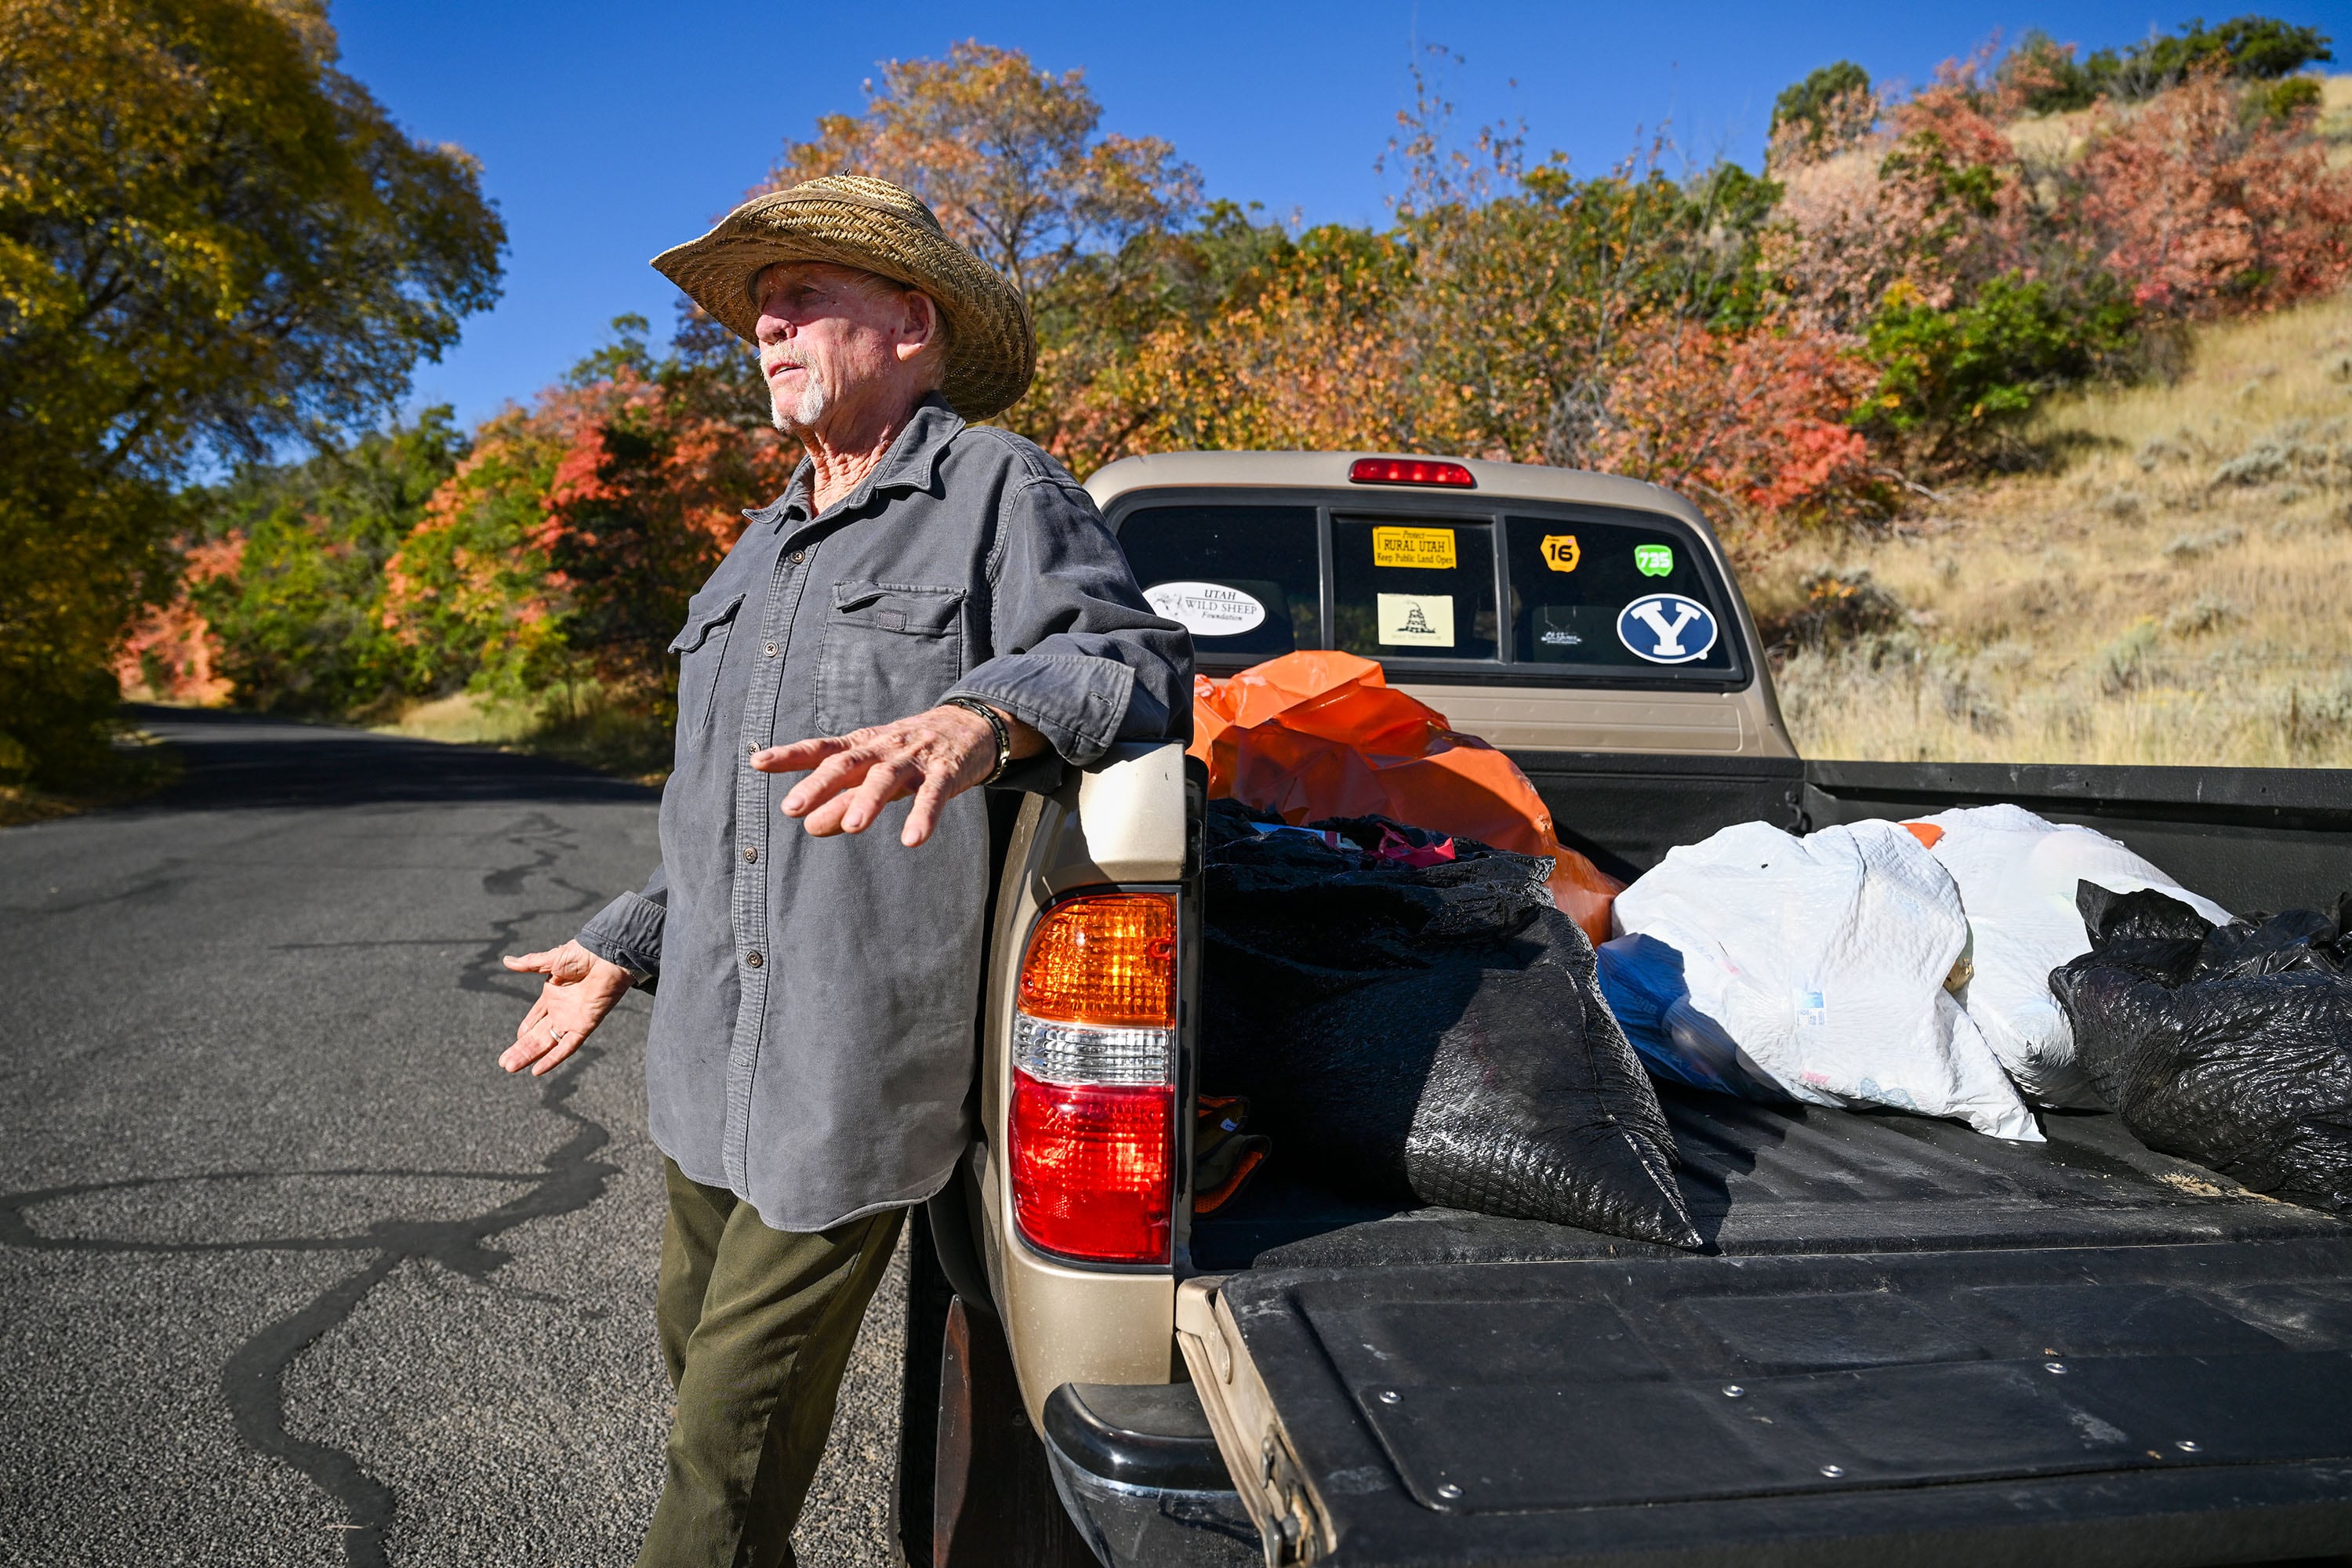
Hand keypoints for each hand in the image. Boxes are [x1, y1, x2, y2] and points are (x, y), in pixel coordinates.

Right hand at [499, 940, 632, 1075]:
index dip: (525, 1030)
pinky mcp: (583, 1026)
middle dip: (520, 1049)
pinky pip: (567, 1047)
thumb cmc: (583, 954)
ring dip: (529, 1056)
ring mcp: (571, 1020)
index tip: (516, 1040)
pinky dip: (553, 1059)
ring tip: (510, 1067)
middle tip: (504, 1063)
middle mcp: (561, 1011)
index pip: (535, 1019)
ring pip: (547, 1044)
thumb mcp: (551, 959)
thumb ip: (529, 964)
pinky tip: (537, 1070)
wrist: (606, 956)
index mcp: (553, 996)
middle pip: (537, 1036)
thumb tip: (507, 961)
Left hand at [753, 703, 1039, 848]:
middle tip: (793, 808)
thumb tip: (810, 826)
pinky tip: (912, 839)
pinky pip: (934, 795)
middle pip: (848, 763)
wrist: (972, 726)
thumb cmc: (913, 754)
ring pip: (887, 777)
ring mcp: (915, 758)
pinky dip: (923, 816)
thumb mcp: (876, 774)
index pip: (822, 749)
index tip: (757, 762)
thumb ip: (843, 799)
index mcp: (863, 746)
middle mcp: (884, 748)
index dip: (790, 755)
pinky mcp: (947, 771)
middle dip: (819, 784)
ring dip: (868, 800)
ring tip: (852, 827)